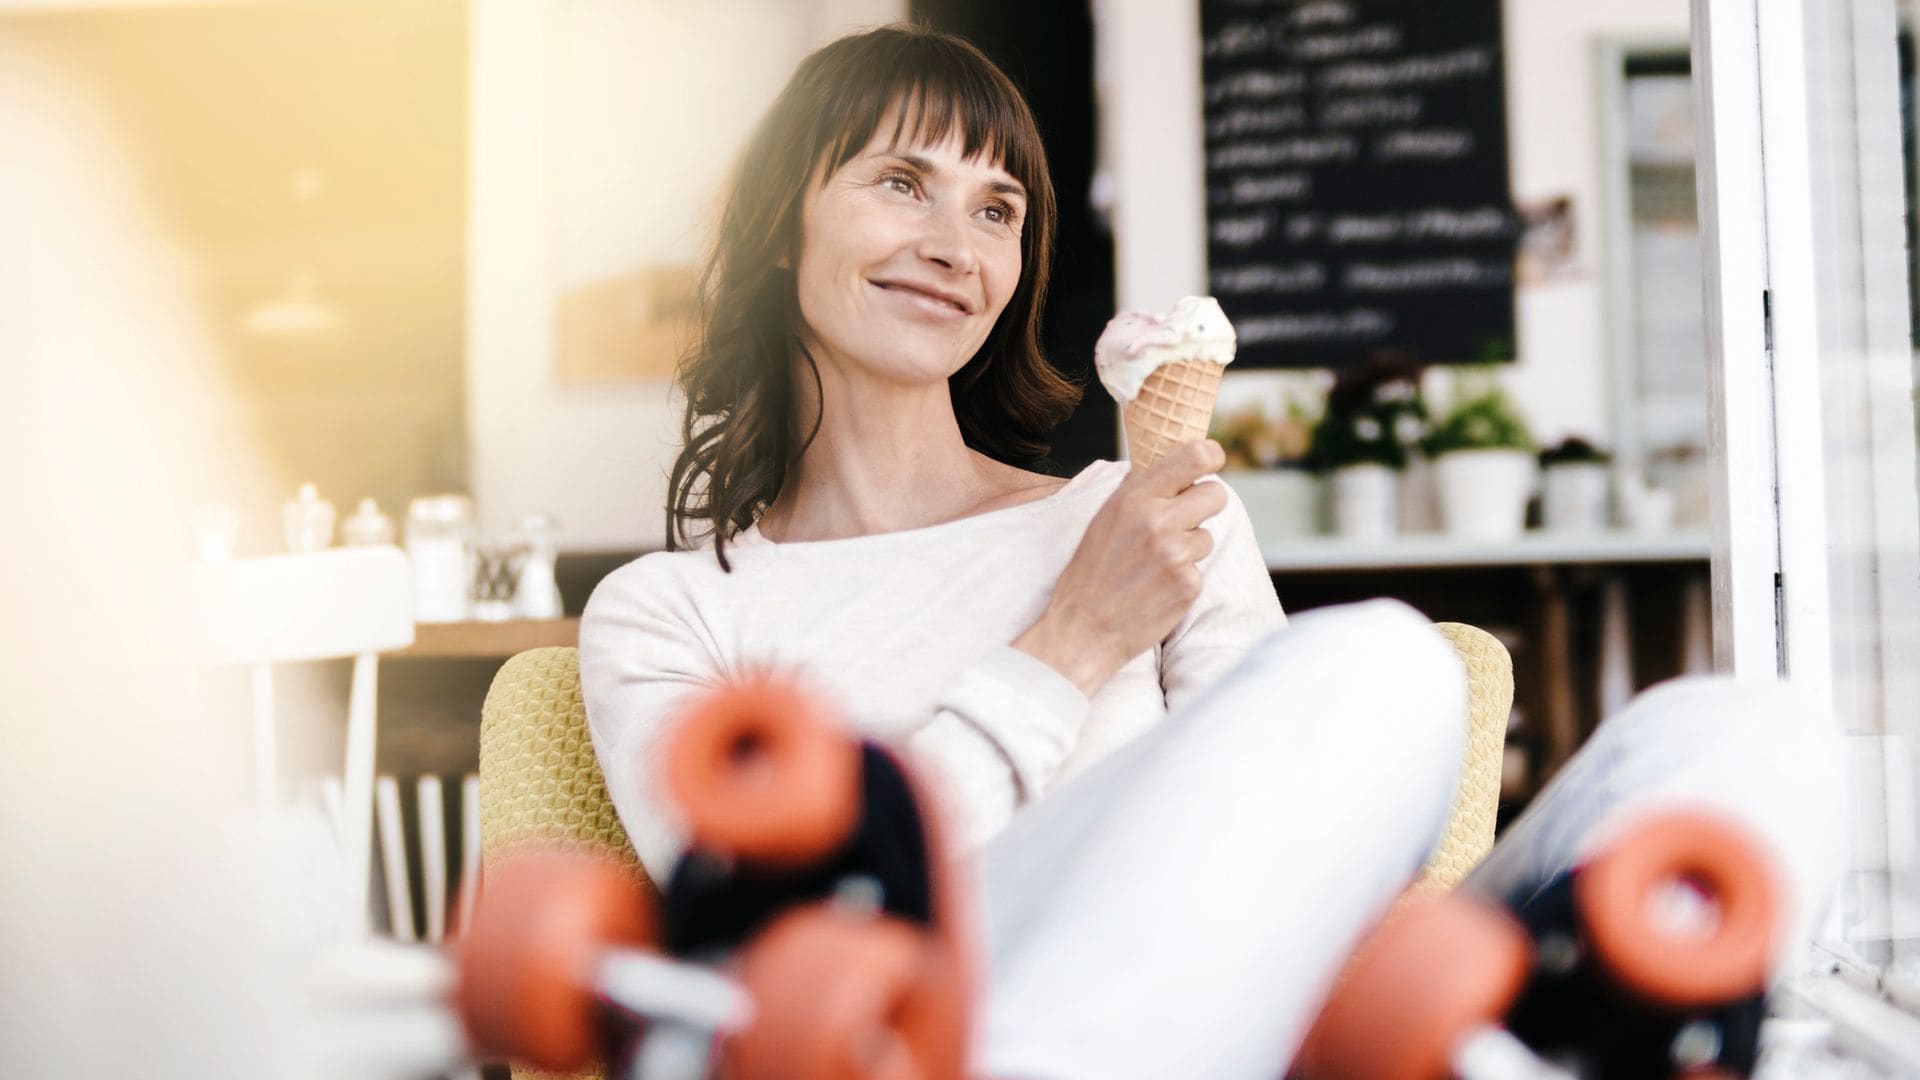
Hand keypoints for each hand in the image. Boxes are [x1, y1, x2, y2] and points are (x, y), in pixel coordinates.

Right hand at [1013, 439, 1228, 695]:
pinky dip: (1183, 579)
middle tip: (1183, 520)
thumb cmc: (1092, 571)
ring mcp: (1176, 554)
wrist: (1082, 629)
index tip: (1212, 461)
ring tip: (1154, 564)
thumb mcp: (1106, 518)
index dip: (1211, 456)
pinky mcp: (1188, 585)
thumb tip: (1179, 466)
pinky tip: (1156, 588)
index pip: (1195, 456)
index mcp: (1134, 497)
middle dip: (1205, 505)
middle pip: (1216, 494)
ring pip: (1208, 535)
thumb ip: (1141, 491)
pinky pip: (1200, 570)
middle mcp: (1158, 521)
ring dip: (1189, 548)